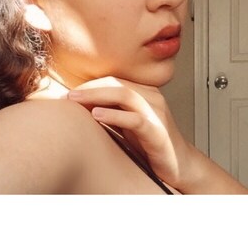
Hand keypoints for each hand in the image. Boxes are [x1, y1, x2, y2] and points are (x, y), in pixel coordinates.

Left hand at [66, 76, 191, 188]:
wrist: (181, 166)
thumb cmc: (152, 145)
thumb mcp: (128, 124)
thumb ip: (111, 112)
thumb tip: (81, 107)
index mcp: (144, 93)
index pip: (113, 81)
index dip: (89, 84)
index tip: (68, 92)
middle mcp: (151, 98)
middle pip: (116, 84)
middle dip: (89, 87)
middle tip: (67, 95)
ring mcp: (156, 113)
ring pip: (124, 95)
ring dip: (96, 96)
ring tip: (76, 100)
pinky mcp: (158, 132)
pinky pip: (135, 119)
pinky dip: (114, 115)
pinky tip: (97, 115)